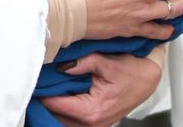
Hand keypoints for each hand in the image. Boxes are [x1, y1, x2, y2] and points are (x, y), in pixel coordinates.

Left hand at [41, 53, 162, 126]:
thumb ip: (82, 63)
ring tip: (45, 88)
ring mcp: (94, 125)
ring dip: (54, 107)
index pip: (56, 105)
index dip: (42, 92)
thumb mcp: (106, 62)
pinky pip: (72, 120)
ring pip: (63, 121)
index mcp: (92, 111)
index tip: (34, 80)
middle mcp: (92, 123)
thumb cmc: (132, 70)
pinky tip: (59, 95)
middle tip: (37, 83)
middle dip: (46, 100)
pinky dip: (63, 110)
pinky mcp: (95, 122)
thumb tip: (61, 66)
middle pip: (56, 117)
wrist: (149, 78)